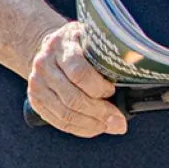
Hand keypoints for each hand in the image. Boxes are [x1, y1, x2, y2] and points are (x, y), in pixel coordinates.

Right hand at [27, 20, 126, 135]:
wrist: (48, 47)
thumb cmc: (78, 44)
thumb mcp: (90, 38)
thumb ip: (106, 55)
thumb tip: (133, 78)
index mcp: (61, 45)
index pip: (79, 73)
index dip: (98, 87)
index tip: (112, 91)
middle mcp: (44, 65)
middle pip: (73, 98)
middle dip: (99, 113)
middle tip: (118, 121)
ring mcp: (37, 84)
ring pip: (65, 113)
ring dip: (91, 124)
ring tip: (108, 126)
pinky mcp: (36, 100)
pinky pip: (59, 122)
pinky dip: (80, 129)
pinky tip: (94, 128)